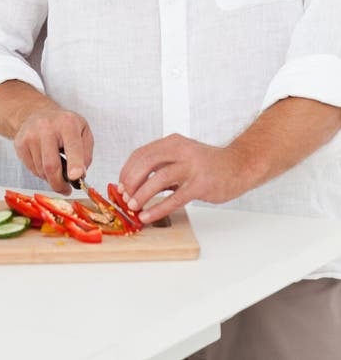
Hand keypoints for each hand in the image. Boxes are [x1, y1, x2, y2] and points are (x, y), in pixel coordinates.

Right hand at [14, 104, 93, 194]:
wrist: (40, 113)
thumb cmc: (64, 125)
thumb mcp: (83, 132)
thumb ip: (86, 154)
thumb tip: (80, 175)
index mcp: (67, 123)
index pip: (72, 147)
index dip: (74, 164)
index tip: (76, 177)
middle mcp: (46, 127)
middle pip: (51, 165)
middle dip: (59, 184)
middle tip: (66, 189)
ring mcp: (30, 135)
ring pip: (41, 170)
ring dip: (50, 177)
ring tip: (56, 168)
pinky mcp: (20, 143)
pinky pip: (31, 169)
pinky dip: (40, 173)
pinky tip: (45, 162)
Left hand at [117, 134, 249, 223]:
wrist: (239, 166)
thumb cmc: (207, 164)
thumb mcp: (182, 156)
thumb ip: (162, 166)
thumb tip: (136, 184)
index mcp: (172, 142)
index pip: (141, 153)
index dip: (127, 170)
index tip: (120, 184)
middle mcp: (180, 150)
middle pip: (146, 162)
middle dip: (131, 181)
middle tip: (124, 196)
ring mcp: (191, 167)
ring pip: (159, 179)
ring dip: (142, 194)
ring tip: (133, 207)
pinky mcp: (200, 185)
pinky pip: (174, 198)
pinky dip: (158, 208)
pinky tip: (148, 216)